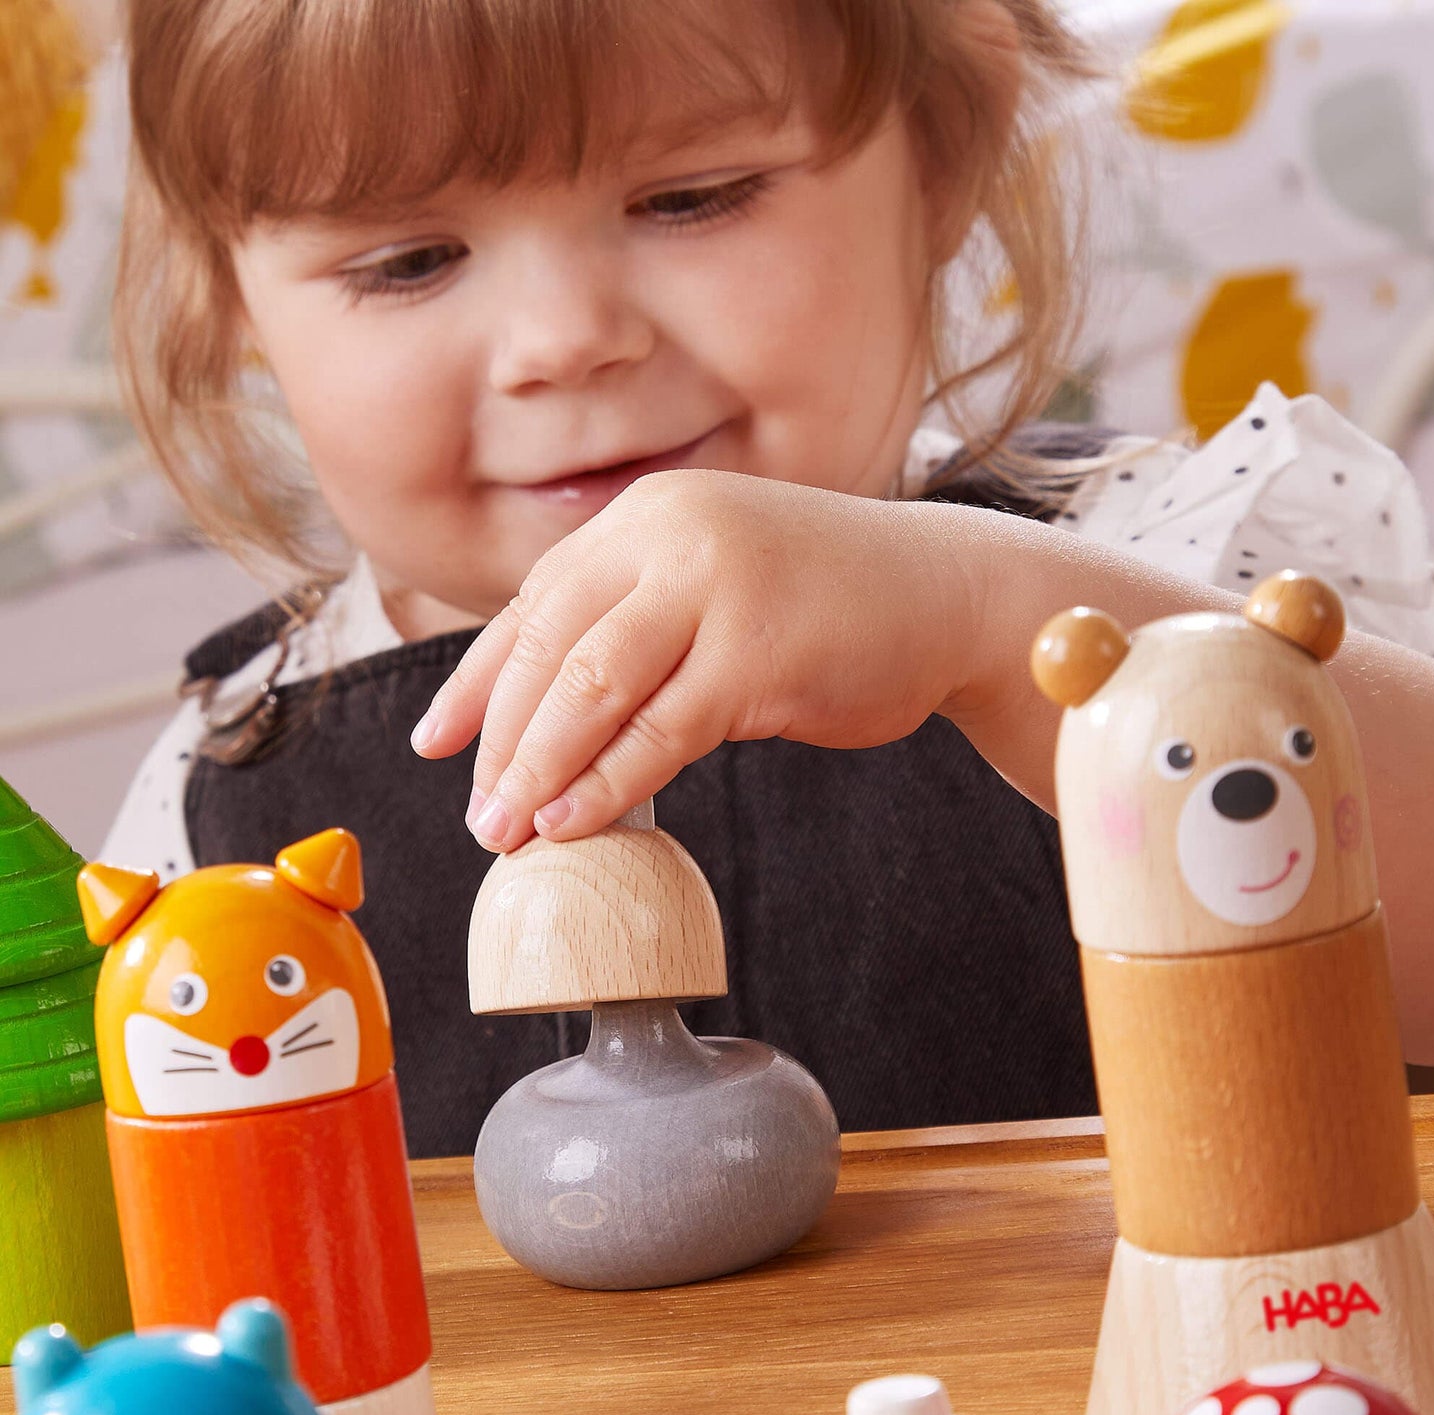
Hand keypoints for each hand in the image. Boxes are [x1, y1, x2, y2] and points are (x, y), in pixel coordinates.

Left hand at [411, 469, 975, 850]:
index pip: (537, 603)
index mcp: (651, 518)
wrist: (948, 594)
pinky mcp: (757, 652)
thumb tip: (552, 719)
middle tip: (478, 811)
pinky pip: (659, 731)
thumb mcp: (716, 586)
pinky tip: (573, 823)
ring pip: (592, 687)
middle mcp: (672, 535)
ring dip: (539, 768)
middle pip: (552, 646)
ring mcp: (716, 588)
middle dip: (502, 738)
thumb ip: (640, 625)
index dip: (480, 679)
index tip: (439, 740)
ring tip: (506, 830)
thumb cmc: (827, 601)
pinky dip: (607, 785)